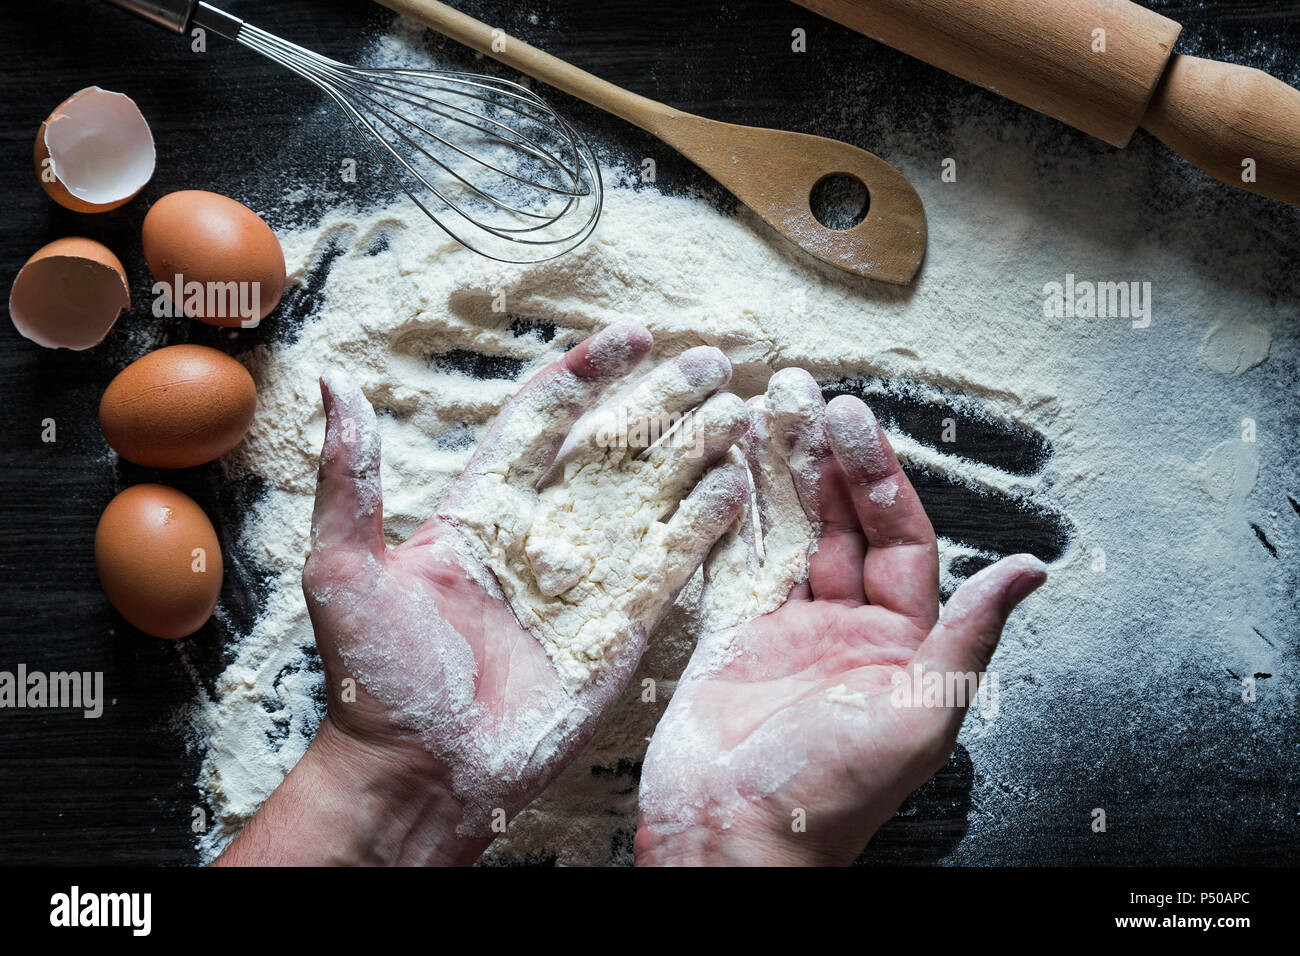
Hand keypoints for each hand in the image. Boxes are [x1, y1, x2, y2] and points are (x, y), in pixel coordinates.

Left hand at [217, 324, 747, 864]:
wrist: (421, 773)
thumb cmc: (376, 679)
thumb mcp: (345, 569)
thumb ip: (350, 478)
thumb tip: (333, 383)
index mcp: (483, 508)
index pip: (544, 419)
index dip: (589, 372)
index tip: (634, 336)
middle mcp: (543, 532)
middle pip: (615, 447)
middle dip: (663, 400)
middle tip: (712, 360)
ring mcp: (588, 577)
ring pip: (653, 495)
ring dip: (696, 450)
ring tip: (739, 408)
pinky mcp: (621, 624)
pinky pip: (672, 561)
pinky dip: (706, 521)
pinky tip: (736, 481)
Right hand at [635, 369, 1046, 865]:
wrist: (733, 836)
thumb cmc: (830, 794)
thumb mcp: (919, 714)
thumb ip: (968, 637)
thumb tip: (1032, 570)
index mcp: (900, 643)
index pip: (899, 536)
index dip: (879, 475)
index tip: (855, 421)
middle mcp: (846, 627)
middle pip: (841, 521)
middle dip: (825, 457)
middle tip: (803, 393)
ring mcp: (786, 628)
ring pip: (788, 532)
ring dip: (777, 474)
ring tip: (763, 412)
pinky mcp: (731, 636)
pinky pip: (735, 562)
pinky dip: (729, 516)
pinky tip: (724, 473)